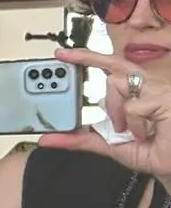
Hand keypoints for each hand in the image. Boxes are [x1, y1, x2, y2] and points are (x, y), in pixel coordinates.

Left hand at [39, 47, 170, 181]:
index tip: (63, 54)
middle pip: (115, 63)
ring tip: (126, 129)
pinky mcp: (165, 98)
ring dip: (114, 108)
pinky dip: (133, 124)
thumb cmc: (155, 153)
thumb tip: (47, 139)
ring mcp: (159, 90)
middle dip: (87, 57)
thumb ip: (80, 139)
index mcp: (138, 94)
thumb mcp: (109, 145)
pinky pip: (132, 106)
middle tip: (63, 56)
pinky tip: (144, 133)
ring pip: (117, 82)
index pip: (113, 68)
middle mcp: (149, 87)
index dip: (89, 57)